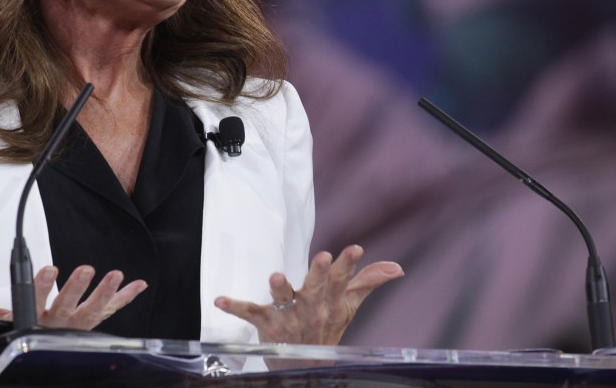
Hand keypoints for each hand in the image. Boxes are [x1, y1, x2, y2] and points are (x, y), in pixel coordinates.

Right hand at [0, 264, 147, 329]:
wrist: (29, 354)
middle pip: (67, 308)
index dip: (41, 287)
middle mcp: (56, 325)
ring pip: (92, 312)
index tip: (48, 269)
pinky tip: (137, 285)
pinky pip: (110, 312)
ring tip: (114, 276)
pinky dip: (125, 298)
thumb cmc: (12, 332)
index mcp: (31, 321)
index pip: (35, 303)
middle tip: (84, 270)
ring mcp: (75, 326)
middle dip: (76, 290)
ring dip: (105, 294)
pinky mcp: (89, 323)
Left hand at [213, 245, 402, 344]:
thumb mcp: (348, 306)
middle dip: (318, 273)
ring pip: (284, 300)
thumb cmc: (326, 328)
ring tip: (277, 277)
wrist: (305, 366)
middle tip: (322, 257)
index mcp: (331, 301)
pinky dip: (234, 306)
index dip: (348, 265)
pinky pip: (249, 313)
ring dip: (280, 288)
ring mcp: (288, 316)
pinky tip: (219, 300)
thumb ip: (368, 282)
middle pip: (316, 287)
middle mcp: (311, 307)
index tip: (354, 249)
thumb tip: (396, 266)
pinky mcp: (266, 323)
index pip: (342, 280)